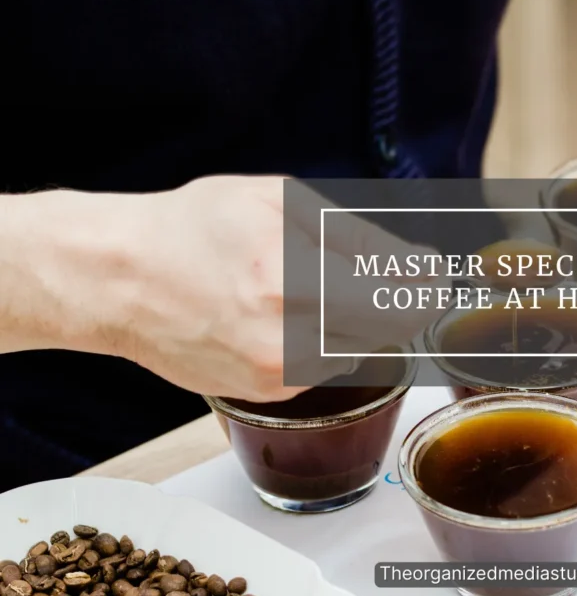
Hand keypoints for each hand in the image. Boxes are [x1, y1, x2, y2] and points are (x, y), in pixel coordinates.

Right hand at [118, 175, 445, 402]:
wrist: (121, 280)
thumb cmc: (196, 228)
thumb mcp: (279, 202)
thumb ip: (356, 235)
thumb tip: (416, 263)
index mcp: (292, 279)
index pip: (399, 300)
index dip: (426, 285)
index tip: (437, 273)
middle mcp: (286, 337)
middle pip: (386, 328)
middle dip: (393, 298)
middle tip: (379, 273)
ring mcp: (276, 373)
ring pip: (358, 346)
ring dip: (353, 318)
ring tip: (303, 286)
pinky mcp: (267, 393)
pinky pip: (324, 365)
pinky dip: (320, 339)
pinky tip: (281, 314)